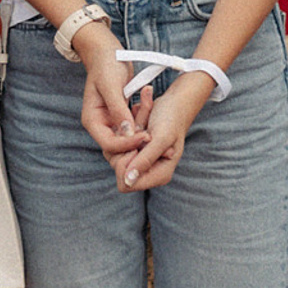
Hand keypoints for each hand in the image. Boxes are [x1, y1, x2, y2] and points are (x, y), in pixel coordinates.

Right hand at [78, 26, 149, 165]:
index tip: (146, 137)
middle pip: (118, 147)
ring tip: (157, 131)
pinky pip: (133, 127)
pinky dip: (143, 124)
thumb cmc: (106, 65)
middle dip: (135, 146)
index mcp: (93, 121)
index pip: (109, 144)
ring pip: (128, 139)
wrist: (107, 52)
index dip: (127, 144)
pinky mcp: (122, 116)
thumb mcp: (111, 86)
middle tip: (155, 140)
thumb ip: (118, 110)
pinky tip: (153, 118)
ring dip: (141, 135)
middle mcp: (101, 125)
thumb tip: (128, 132)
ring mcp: (111, 121)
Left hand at [117, 69, 214, 193]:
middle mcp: (148, 171)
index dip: (124, 165)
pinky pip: (115, 144)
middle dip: (124, 148)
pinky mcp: (133, 149)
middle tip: (138, 131)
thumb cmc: (172, 119)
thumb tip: (128, 181)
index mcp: (158, 175)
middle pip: (117, 170)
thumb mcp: (161, 138)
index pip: (126, 184)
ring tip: (140, 123)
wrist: (174, 102)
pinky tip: (137, 121)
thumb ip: (146, 160)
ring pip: (114, 156)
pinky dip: (122, 131)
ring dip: (124, 136)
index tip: (134, 145)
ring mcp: (140, 161)